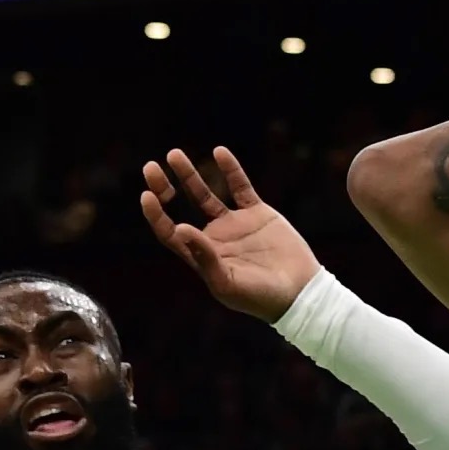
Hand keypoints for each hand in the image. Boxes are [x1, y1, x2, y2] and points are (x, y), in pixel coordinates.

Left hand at [140, 147, 321, 322]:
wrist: (302, 292)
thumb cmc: (262, 297)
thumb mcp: (228, 284)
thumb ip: (205, 258)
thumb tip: (181, 228)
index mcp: (202, 257)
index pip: (170, 233)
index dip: (156, 215)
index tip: (147, 195)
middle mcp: (214, 238)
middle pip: (181, 207)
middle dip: (164, 188)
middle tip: (151, 167)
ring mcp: (235, 224)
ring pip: (205, 194)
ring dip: (189, 175)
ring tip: (174, 154)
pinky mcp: (258, 214)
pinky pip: (240, 187)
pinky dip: (230, 170)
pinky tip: (219, 152)